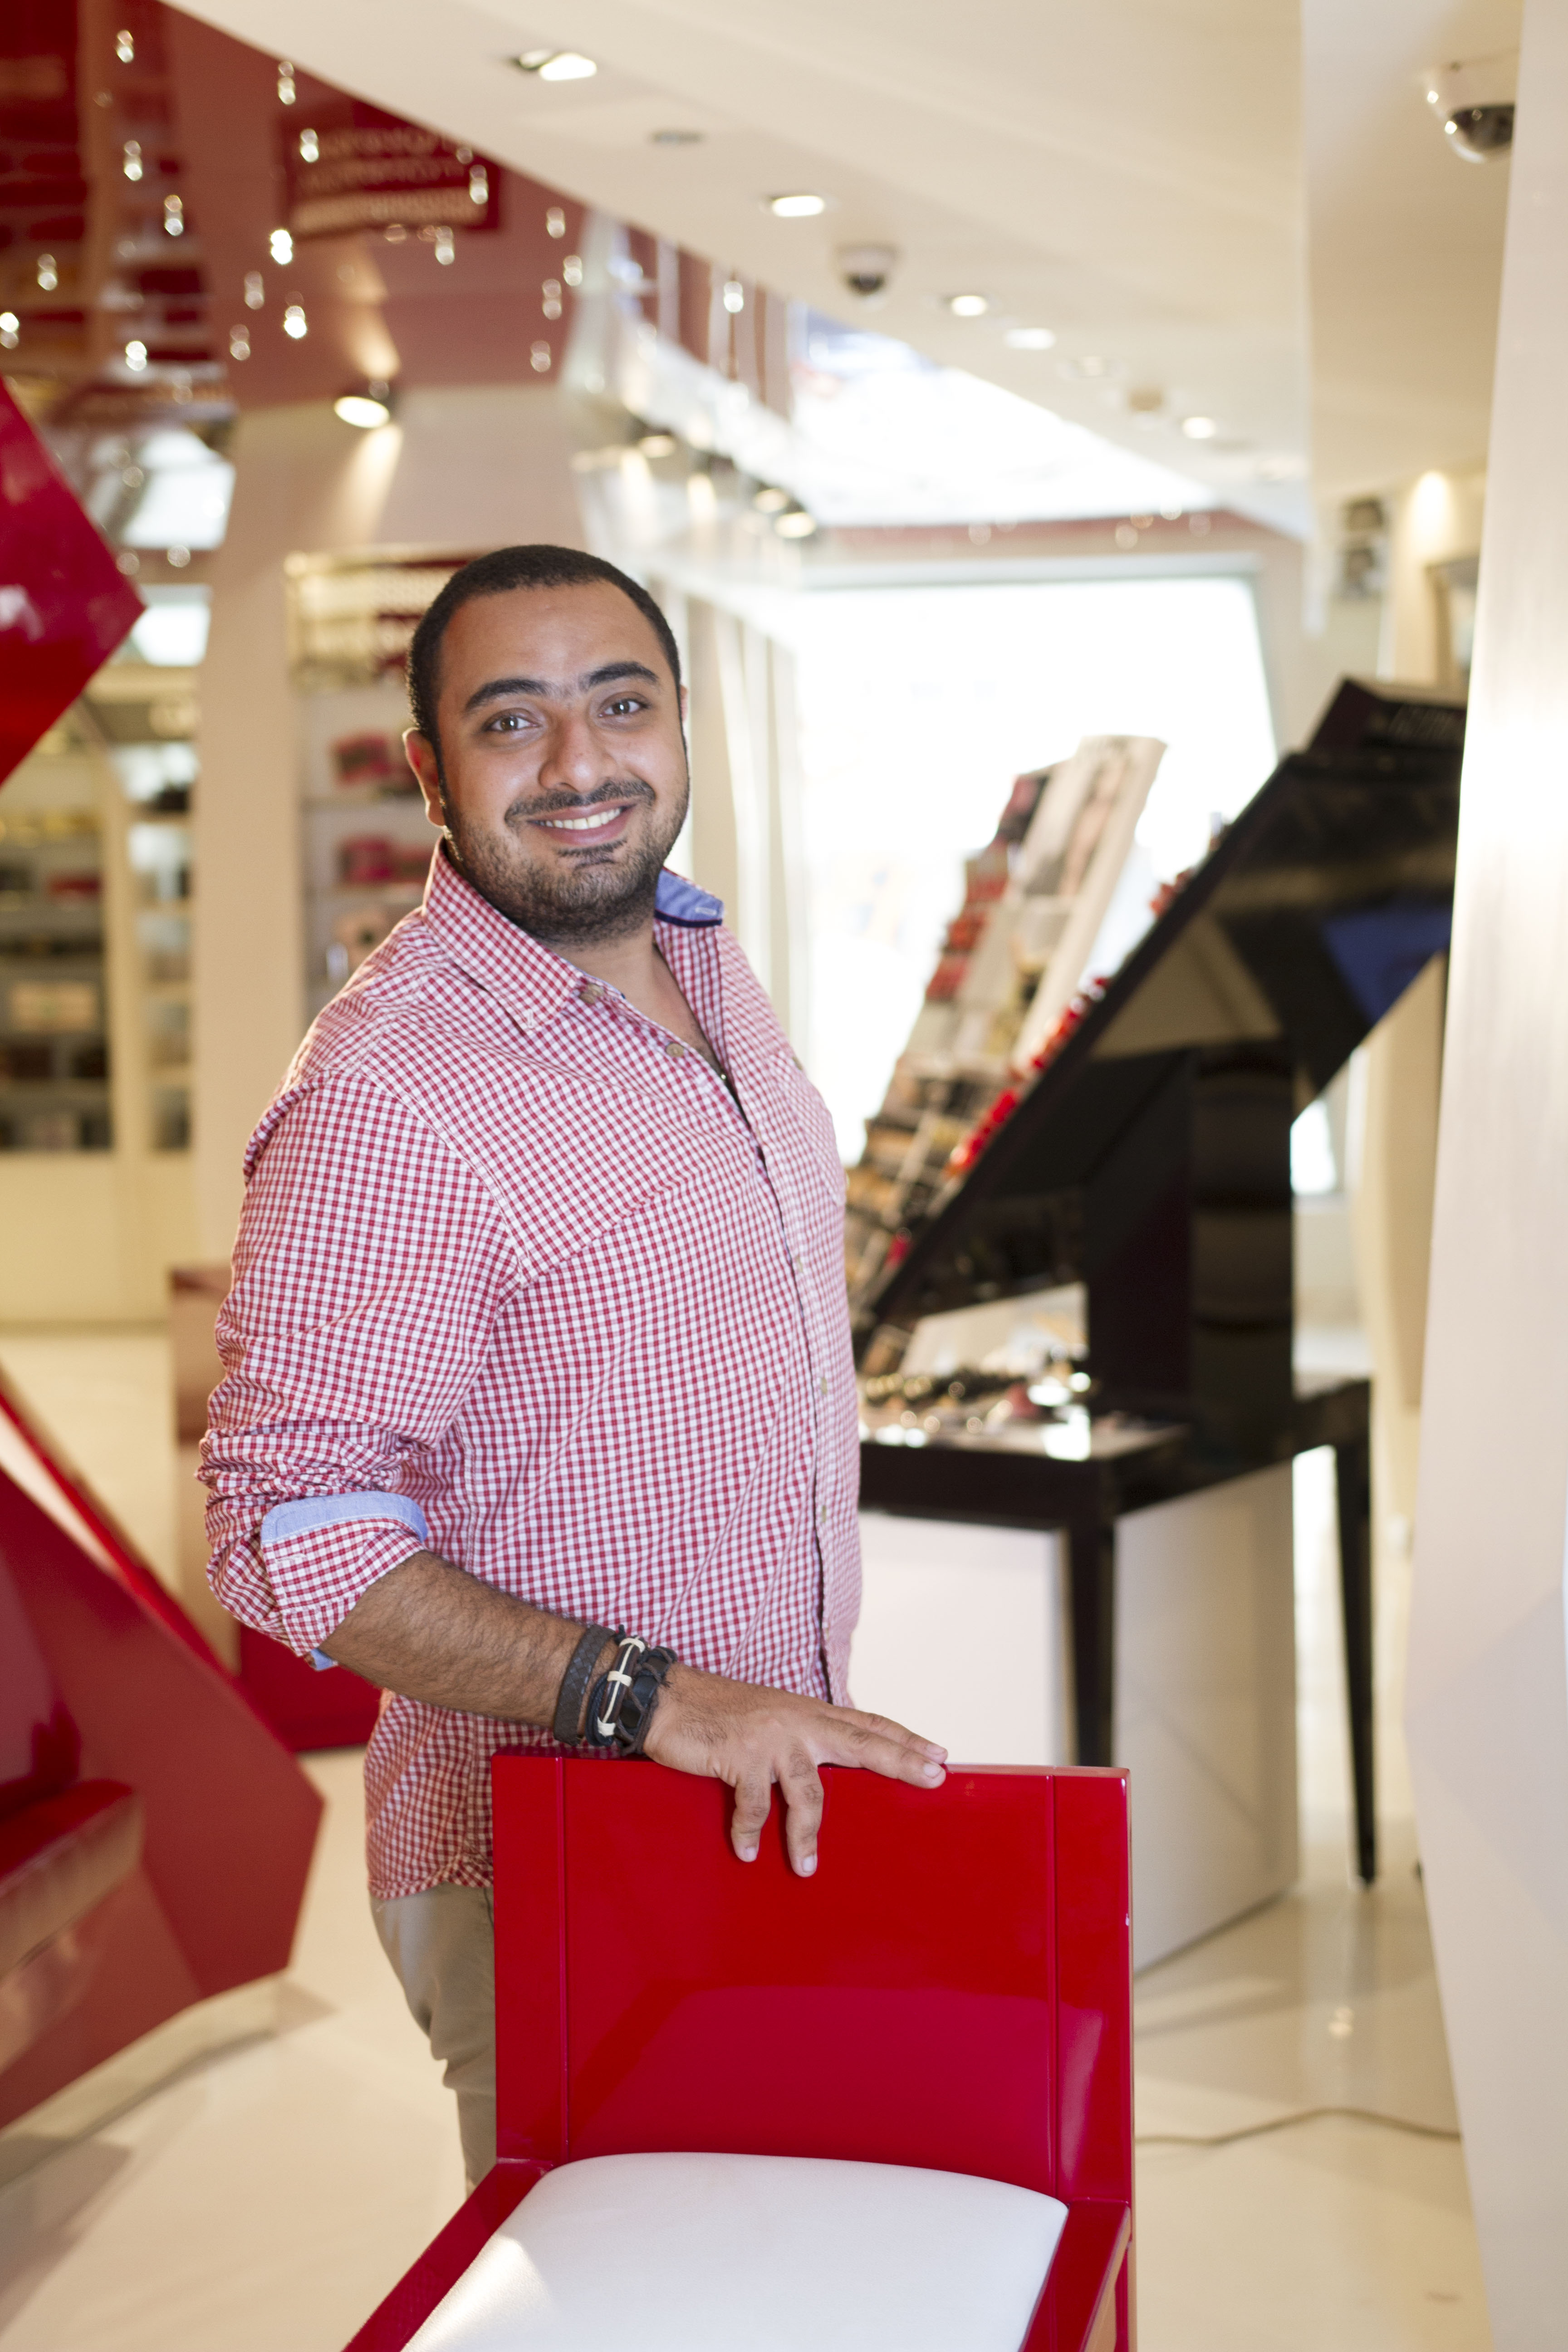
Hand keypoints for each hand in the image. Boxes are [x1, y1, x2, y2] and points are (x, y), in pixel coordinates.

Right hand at [641, 1663, 946, 1877]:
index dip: (904, 1738)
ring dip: (807, 1836)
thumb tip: (820, 1772)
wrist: (667, 1698)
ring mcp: (770, 1737)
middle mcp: (797, 1720)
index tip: (939, 1753)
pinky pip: (754, 1805)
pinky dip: (748, 1833)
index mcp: (807, 1712)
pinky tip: (745, 1851)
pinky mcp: (740, 1755)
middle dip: (899, 1761)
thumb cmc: (717, 1713)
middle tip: (932, 1778)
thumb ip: (798, 1739)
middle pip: (860, 1742)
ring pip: (808, 1791)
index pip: (866, 1722)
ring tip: (807, 1869)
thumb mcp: (768, 1717)